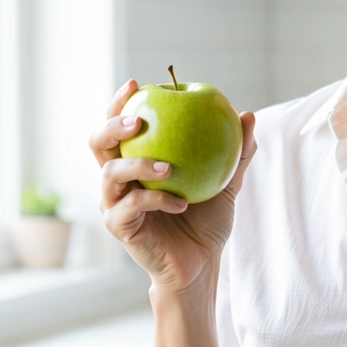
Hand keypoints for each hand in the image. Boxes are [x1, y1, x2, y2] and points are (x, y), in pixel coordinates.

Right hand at [88, 79, 256, 292]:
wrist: (201, 263)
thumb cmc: (208, 220)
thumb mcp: (227, 183)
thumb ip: (236, 152)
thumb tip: (248, 115)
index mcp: (137, 160)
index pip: (119, 125)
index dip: (120, 102)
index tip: (138, 84)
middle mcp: (118, 179)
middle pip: (98, 143)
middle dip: (113, 125)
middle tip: (140, 121)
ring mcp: (115, 203)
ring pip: (110, 173)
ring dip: (138, 164)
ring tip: (168, 167)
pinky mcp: (120, 227)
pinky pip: (131, 206)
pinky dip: (156, 200)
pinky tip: (180, 202)